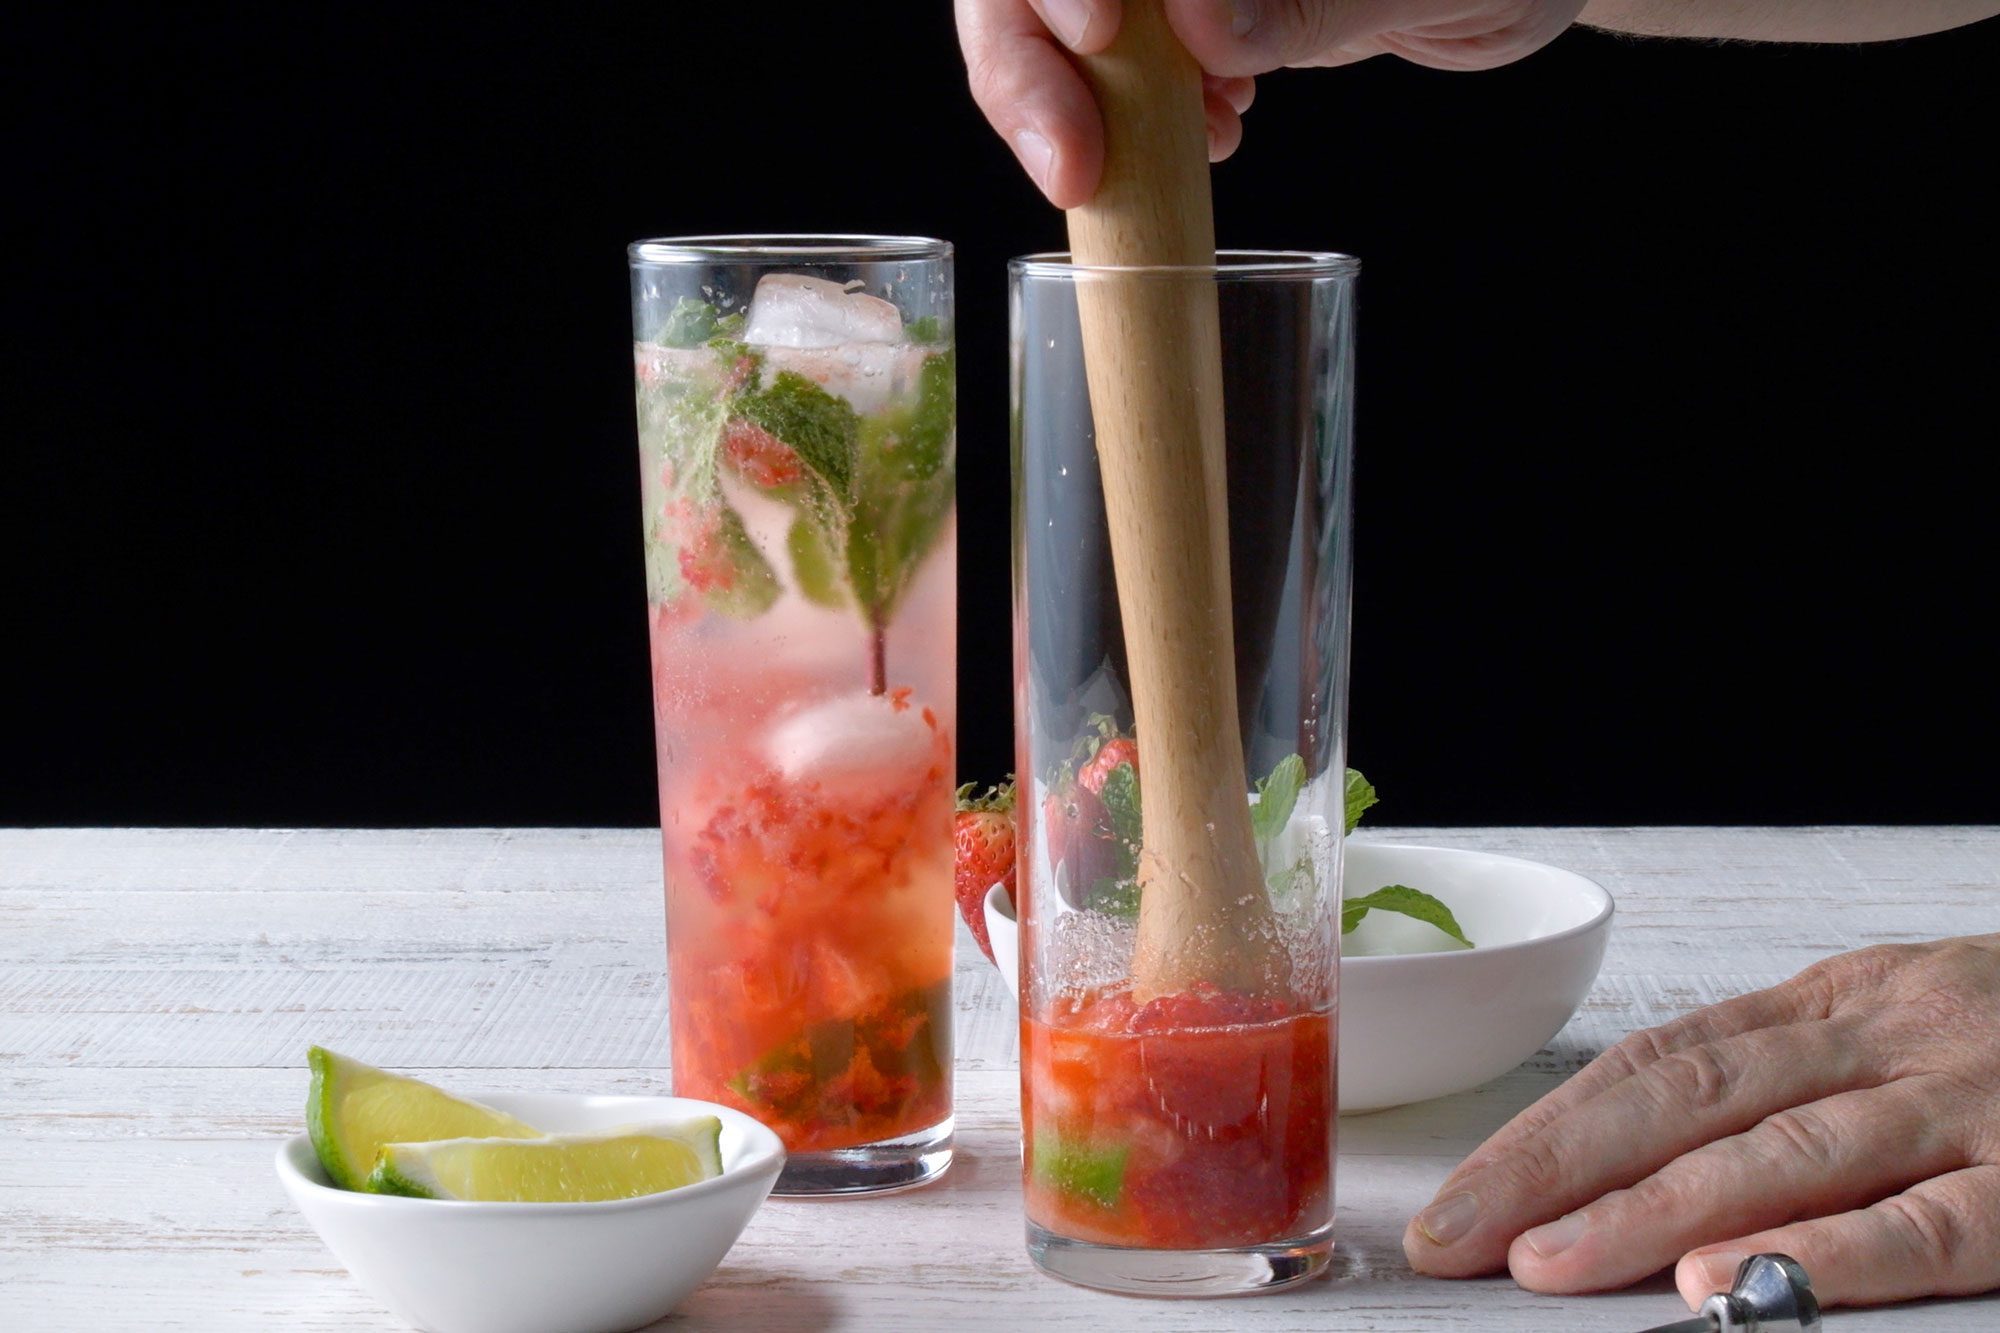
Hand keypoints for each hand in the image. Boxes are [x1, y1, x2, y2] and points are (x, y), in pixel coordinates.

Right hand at [954, 0, 1587, 205]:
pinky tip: (1218, 133)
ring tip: (1181, 146)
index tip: (1100, 38)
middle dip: (1030, 71)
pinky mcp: (1181, 16)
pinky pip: (1110, 68)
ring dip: (1081, 107)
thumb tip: (1202, 32)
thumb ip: (1309, 0)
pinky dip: (1136, 123)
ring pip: (1048, 29)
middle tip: (1076, 170)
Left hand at [1404, 935, 1999, 1307]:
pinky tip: (1737, 1289)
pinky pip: (1929, 1227)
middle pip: (1689, 1102)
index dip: (1550, 1128)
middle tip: (1459, 1237)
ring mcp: (1970, 1107)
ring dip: (1653, 1214)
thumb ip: (1791, 1077)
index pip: (1662, 1062)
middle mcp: (1887, 1040)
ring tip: (1552, 1268)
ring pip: (1782, 1156)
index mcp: (1838, 1005)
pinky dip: (1827, 1257)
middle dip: (1558, 1172)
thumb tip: (1635, 1157)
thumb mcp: (1905, 1024)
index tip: (1462, 1194)